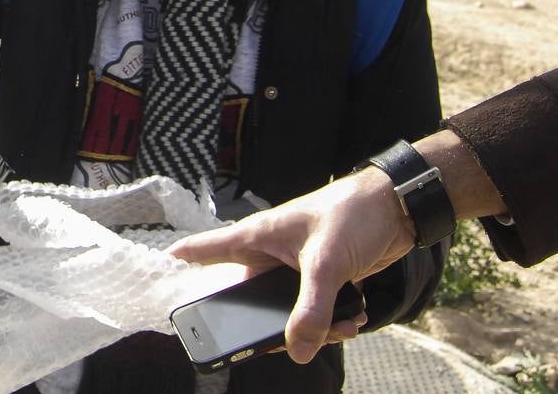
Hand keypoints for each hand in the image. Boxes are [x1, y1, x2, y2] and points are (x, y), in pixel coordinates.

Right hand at [168, 168, 413, 363]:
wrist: (397, 207)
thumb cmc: (351, 212)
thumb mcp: (326, 263)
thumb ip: (311, 309)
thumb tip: (298, 351)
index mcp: (256, 237)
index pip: (205, 249)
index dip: (181, 261)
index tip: (161, 271)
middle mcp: (269, 254)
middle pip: (247, 298)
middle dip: (267, 325)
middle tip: (283, 340)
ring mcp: (294, 268)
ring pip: (285, 311)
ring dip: (312, 327)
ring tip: (340, 327)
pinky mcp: (320, 278)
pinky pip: (314, 311)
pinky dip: (332, 322)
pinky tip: (355, 318)